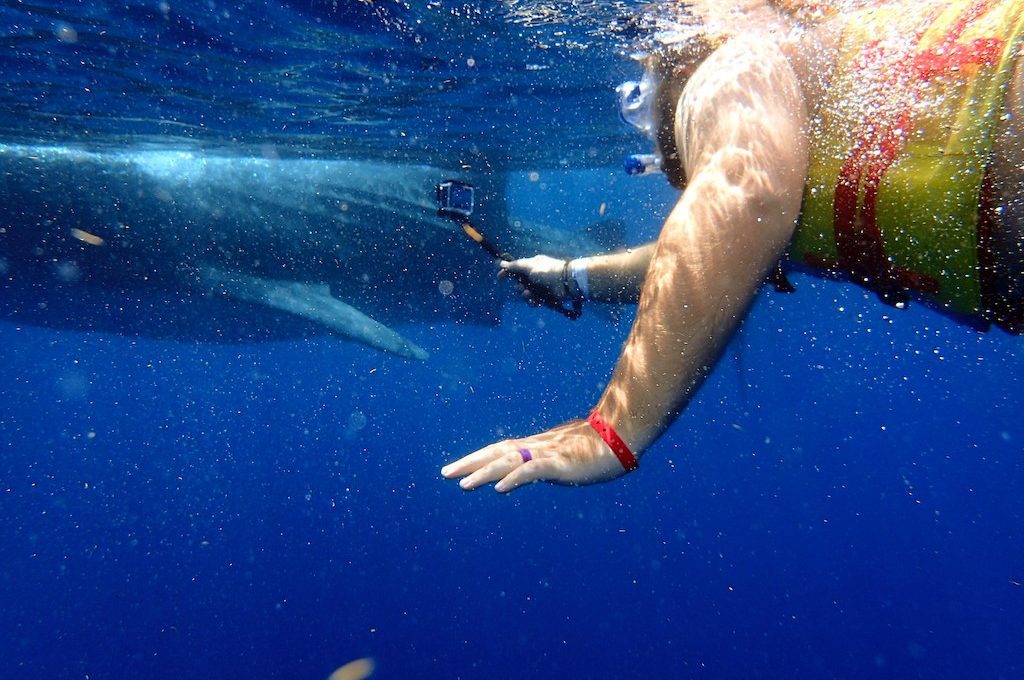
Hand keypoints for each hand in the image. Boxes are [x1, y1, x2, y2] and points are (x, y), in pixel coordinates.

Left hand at [440, 419, 625, 492]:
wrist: (622, 436)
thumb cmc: (599, 446)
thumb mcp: (567, 456)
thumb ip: (549, 463)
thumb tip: (538, 469)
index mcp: (537, 447)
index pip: (499, 451)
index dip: (477, 458)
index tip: (456, 468)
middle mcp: (536, 447)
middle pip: (496, 453)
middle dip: (469, 463)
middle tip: (444, 473)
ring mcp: (548, 454)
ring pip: (509, 462)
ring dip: (484, 472)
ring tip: (463, 484)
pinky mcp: (561, 463)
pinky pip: (533, 470)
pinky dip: (514, 478)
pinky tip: (500, 489)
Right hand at [498, 255, 570, 303]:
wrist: (566, 283)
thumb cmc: (547, 272)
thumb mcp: (528, 266)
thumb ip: (514, 266)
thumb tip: (501, 263)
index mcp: (533, 265)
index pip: (516, 269)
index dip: (507, 273)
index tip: (500, 278)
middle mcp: (536, 276)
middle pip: (520, 284)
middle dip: (519, 288)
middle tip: (523, 288)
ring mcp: (541, 287)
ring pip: (527, 294)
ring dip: (526, 296)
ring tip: (530, 295)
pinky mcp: (546, 297)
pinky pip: (535, 301)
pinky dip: (534, 302)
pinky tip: (536, 301)